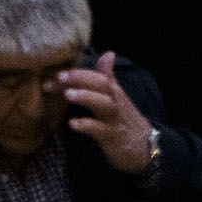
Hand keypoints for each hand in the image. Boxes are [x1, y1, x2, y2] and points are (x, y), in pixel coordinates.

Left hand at [59, 55, 159, 176]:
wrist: (145, 147)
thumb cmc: (125, 120)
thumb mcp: (118, 97)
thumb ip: (109, 76)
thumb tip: (108, 53)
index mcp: (114, 92)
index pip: (97, 76)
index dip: (78, 73)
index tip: (57, 73)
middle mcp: (115, 102)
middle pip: (102, 84)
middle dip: (81, 78)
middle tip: (59, 77)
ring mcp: (114, 119)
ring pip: (104, 104)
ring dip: (86, 97)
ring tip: (67, 94)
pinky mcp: (113, 137)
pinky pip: (100, 130)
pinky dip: (87, 125)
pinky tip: (73, 123)